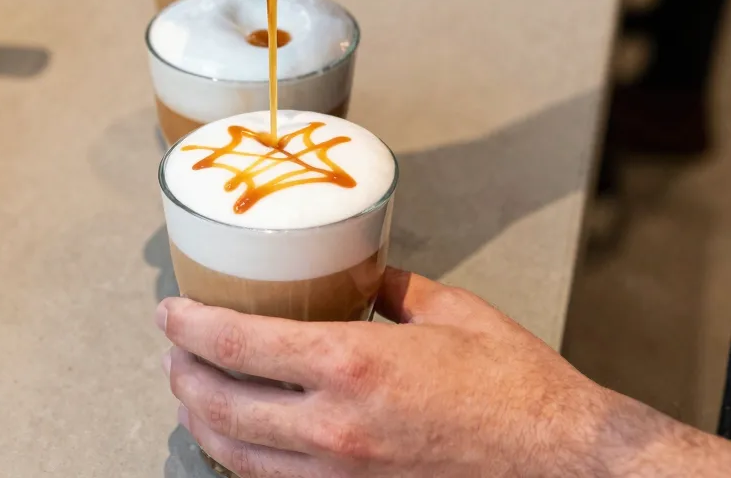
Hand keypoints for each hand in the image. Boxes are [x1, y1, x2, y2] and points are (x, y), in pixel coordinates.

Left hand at [155, 268, 609, 476]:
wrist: (562, 464)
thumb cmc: (516, 388)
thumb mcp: (452, 312)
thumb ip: (392, 289)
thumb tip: (360, 272)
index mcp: (353, 365)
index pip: (239, 345)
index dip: (190, 326)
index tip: (169, 312)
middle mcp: (334, 427)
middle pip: (222, 404)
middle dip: (181, 375)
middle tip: (172, 349)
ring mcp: (341, 475)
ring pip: (238, 456)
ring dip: (201, 422)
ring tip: (191, 394)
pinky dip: (243, 462)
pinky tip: (242, 441)